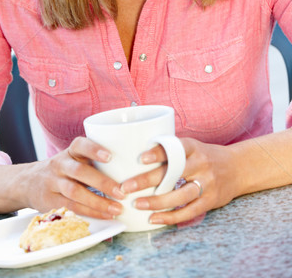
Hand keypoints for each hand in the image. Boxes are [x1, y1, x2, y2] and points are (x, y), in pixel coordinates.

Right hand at [20, 136, 124, 218]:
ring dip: (98, 202)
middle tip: (121, 191)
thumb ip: (95, 160)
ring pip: (75, 192)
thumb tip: (131, 168)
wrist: (28, 182)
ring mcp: (53, 183)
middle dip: (102, 182)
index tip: (110, 156)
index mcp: (70, 152)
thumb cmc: (65, 169)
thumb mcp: (74, 158)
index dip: (94, 149)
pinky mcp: (50, 201)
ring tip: (117, 208)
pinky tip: (105, 215)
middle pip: (79, 171)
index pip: (80, 145)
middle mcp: (60, 164)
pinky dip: (90, 212)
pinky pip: (72, 207)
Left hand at [120, 137, 239, 225]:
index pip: (175, 148)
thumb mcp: (191, 147)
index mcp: (193, 147)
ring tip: (138, 204)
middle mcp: (201, 164)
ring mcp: (207, 183)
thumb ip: (171, 150)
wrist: (238, 167)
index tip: (141, 158)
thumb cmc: (205, 156)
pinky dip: (171, 217)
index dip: (158, 153)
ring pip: (180, 195)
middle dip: (148, 180)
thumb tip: (135, 153)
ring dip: (157, 201)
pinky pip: (189, 211)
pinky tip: (154, 218)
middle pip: (173, 173)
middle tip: (127, 186)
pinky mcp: (210, 200)